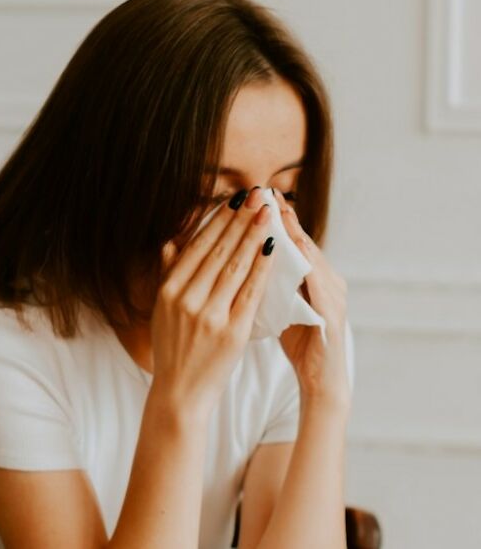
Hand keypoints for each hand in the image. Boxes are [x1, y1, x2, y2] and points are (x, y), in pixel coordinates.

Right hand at [151, 188, 277, 419]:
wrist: (180, 392)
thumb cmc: (172, 348)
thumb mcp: (161, 309)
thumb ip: (167, 274)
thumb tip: (170, 242)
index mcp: (169, 290)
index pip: (197, 247)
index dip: (217, 220)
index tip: (233, 200)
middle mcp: (187, 299)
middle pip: (218, 251)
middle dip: (240, 220)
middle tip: (256, 195)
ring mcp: (209, 316)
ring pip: (235, 267)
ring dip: (253, 236)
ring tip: (267, 213)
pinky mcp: (232, 331)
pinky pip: (250, 293)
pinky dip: (262, 268)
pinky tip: (273, 248)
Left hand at [272, 189, 350, 410]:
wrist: (320, 381)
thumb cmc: (298, 341)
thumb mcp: (276, 305)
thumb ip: (263, 280)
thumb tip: (238, 259)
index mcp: (310, 277)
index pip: (289, 241)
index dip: (272, 219)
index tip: (252, 197)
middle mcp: (326, 279)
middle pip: (301, 240)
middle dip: (283, 215)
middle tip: (264, 191)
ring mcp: (333, 293)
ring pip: (311, 256)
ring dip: (294, 232)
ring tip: (277, 211)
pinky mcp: (334, 311)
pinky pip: (318, 282)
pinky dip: (305, 263)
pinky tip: (291, 249)